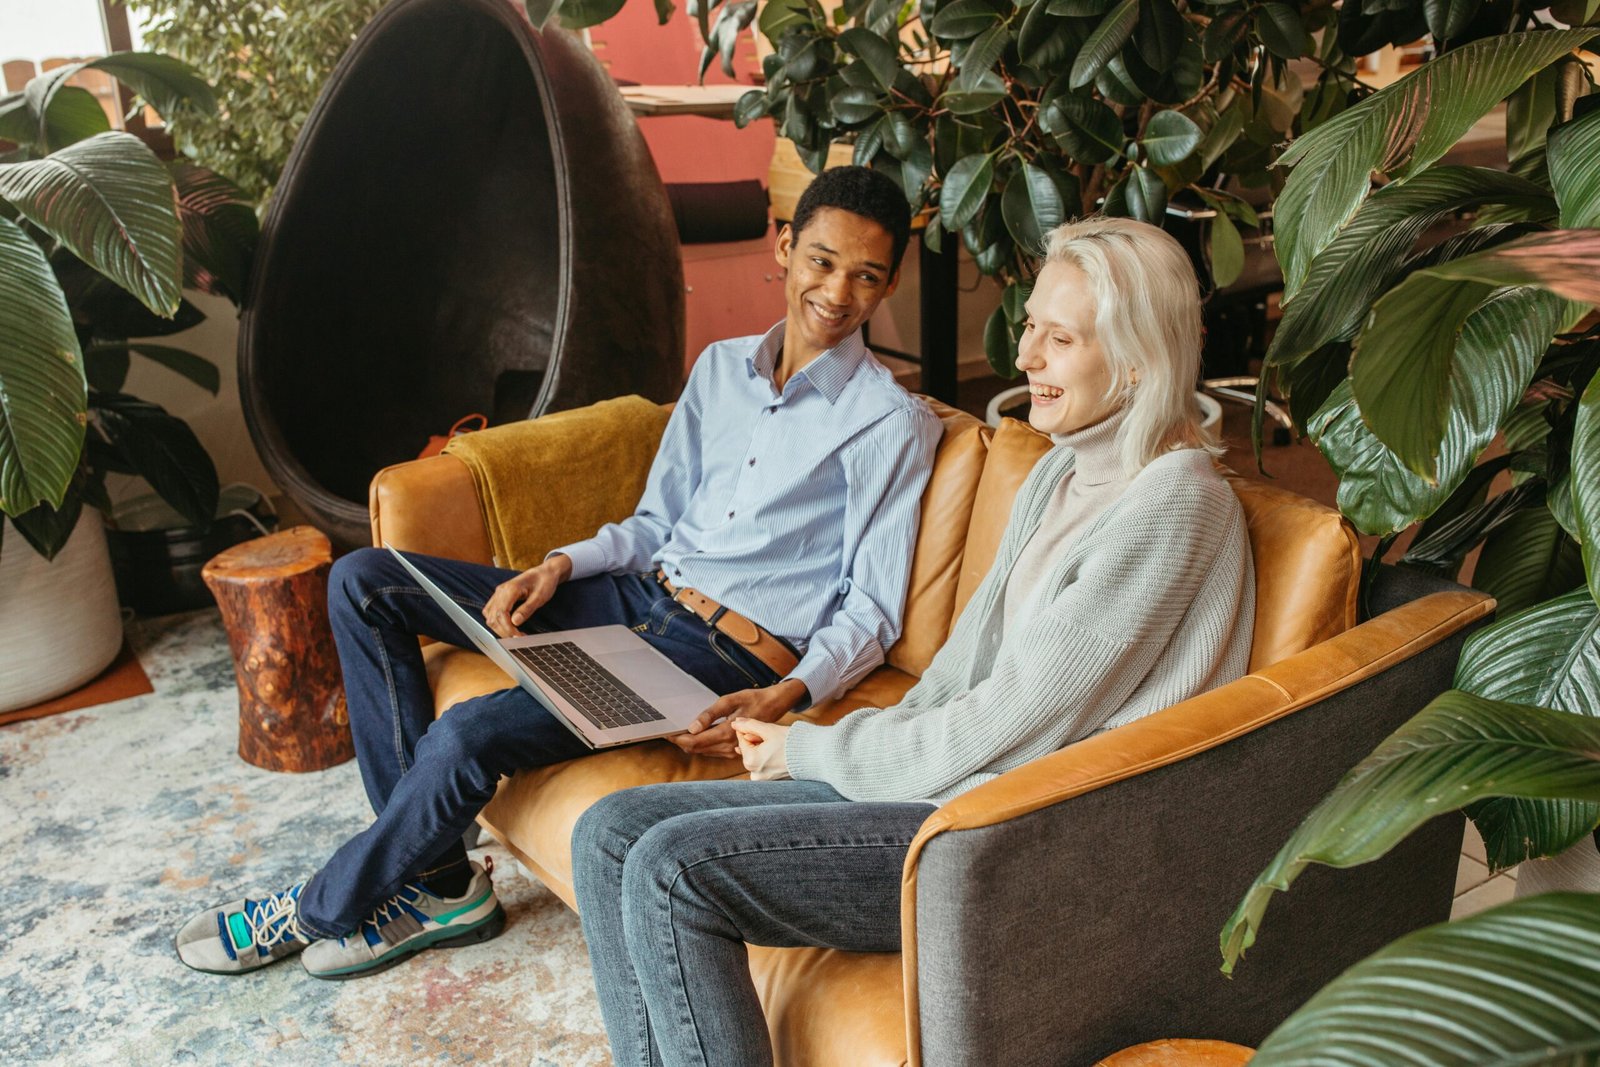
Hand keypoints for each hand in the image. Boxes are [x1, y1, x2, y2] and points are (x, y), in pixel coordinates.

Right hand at [482, 554, 571, 637]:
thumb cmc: (544, 582)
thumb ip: (527, 609)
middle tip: (518, 638)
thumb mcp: (540, 596)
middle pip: (493, 617)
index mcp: (510, 589)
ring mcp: (498, 593)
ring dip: (499, 628)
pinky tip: (508, 627)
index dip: (508, 628)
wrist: (545, 572)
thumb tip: (515, 622)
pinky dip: (496, 622)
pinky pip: (491, 612)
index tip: (518, 636)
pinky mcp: (499, 597)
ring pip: (489, 616)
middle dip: (504, 631)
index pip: (501, 613)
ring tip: (514, 635)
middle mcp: (500, 591)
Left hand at [670, 678, 807, 759]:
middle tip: (669, 730)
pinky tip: (697, 734)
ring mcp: (732, 751)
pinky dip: (701, 744)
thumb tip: (692, 727)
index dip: (677, 738)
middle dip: (681, 741)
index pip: (694, 742)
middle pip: (696, 749)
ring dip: (691, 743)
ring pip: (703, 752)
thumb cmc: (752, 699)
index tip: (666, 732)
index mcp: (726, 733)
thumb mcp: (729, 700)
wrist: (774, 705)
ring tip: (680, 730)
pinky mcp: (734, 751)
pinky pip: (712, 751)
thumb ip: (709, 714)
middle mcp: (729, 747)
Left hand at [732, 718, 790, 780]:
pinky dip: (769, 756)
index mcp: (750, 762)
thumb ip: (749, 725)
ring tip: (778, 745)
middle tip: (773, 737)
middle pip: (749, 749)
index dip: (752, 730)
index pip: (742, 740)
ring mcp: (764, 779)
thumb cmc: (792, 742)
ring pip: (757, 756)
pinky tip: (780, 752)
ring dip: (763, 748)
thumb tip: (734, 723)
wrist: (815, 756)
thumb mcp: (768, 730)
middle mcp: (754, 774)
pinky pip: (765, 764)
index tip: (765, 729)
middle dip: (758, 740)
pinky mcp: (772, 780)